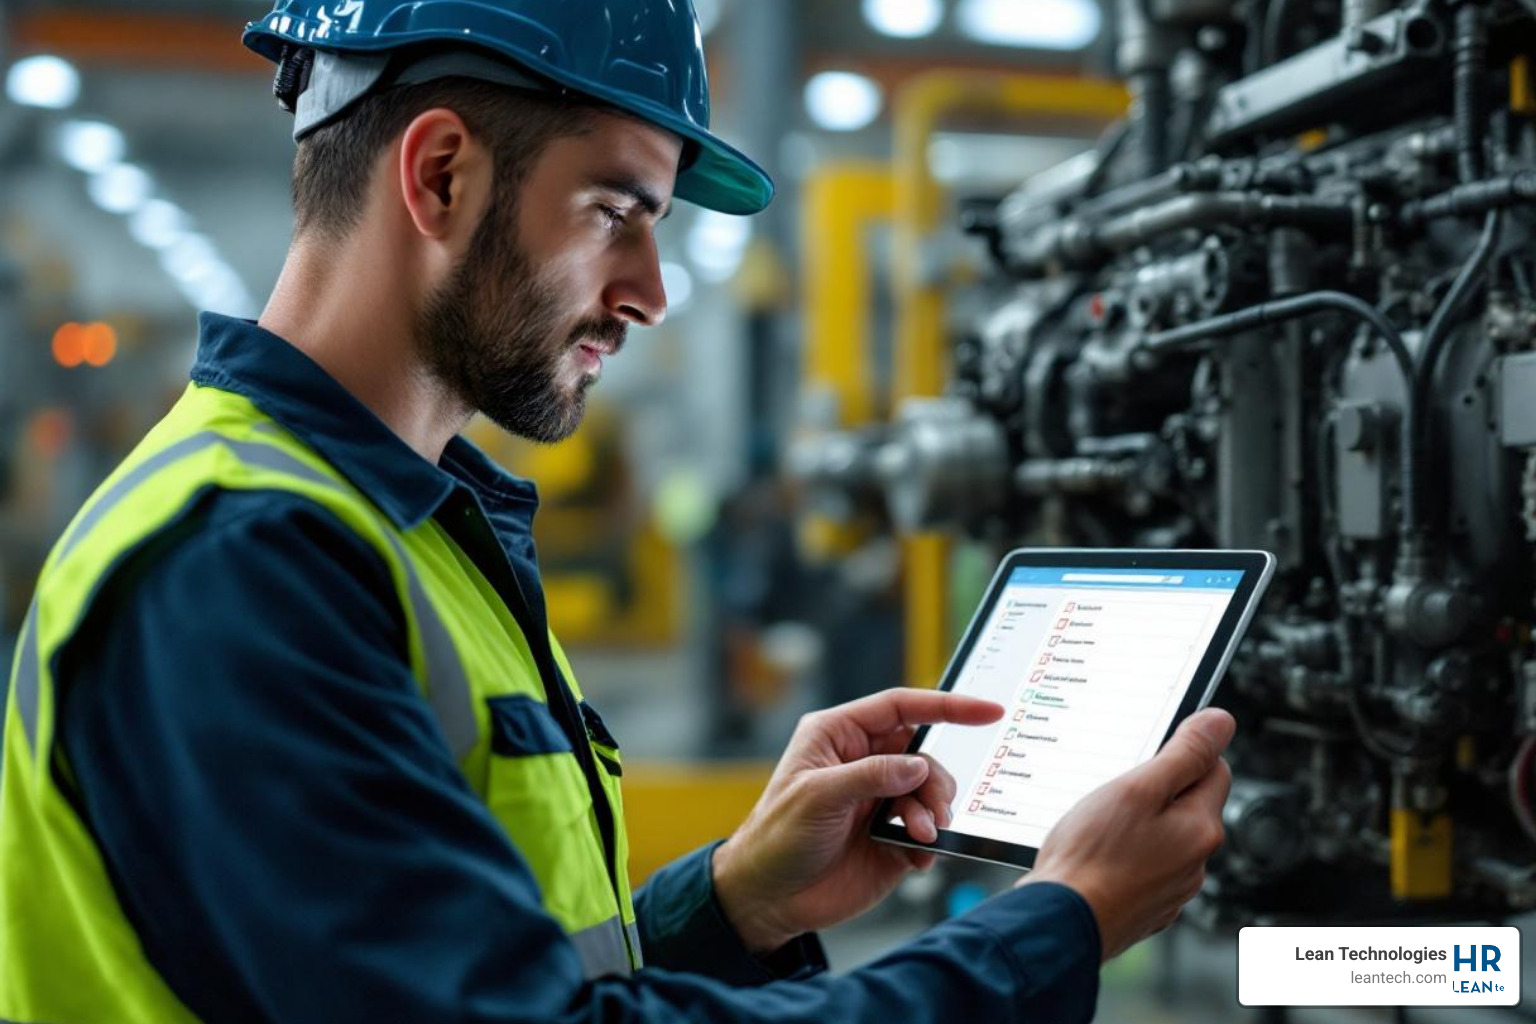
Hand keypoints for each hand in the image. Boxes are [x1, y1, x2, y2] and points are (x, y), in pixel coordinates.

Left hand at [712, 688, 1003, 953]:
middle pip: (923, 753)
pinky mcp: (890, 836)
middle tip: (935, 811)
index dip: (947, 706)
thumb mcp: (817, 797)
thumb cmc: (776, 838)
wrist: (770, 899)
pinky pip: (928, 830)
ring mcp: (878, 800)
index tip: (988, 711)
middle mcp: (862, 762)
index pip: (901, 707)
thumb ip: (870, 776)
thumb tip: (917, 765)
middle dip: (936, 780)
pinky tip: (918, 857)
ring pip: (930, 791)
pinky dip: (931, 842)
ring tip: (920, 837)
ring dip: (934, 812)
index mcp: (839, 736)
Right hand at [1019, 708, 1235, 961]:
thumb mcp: (1136, 789)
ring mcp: (1171, 889)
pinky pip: (1143, 865)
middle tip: (1114, 790)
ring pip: (1162, 836)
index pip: (1215, 769)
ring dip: (1138, 824)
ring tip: (1097, 826)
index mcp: (1201, 829)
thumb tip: (1220, 723)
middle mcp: (1195, 862)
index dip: (1182, 752)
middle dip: (1156, 790)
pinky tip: (1095, 854)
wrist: (1060, 922)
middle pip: (1187, 804)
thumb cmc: (1091, 858)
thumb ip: (1182, 755)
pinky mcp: (1146, 906)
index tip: (1147, 754)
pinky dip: (1124, 855)